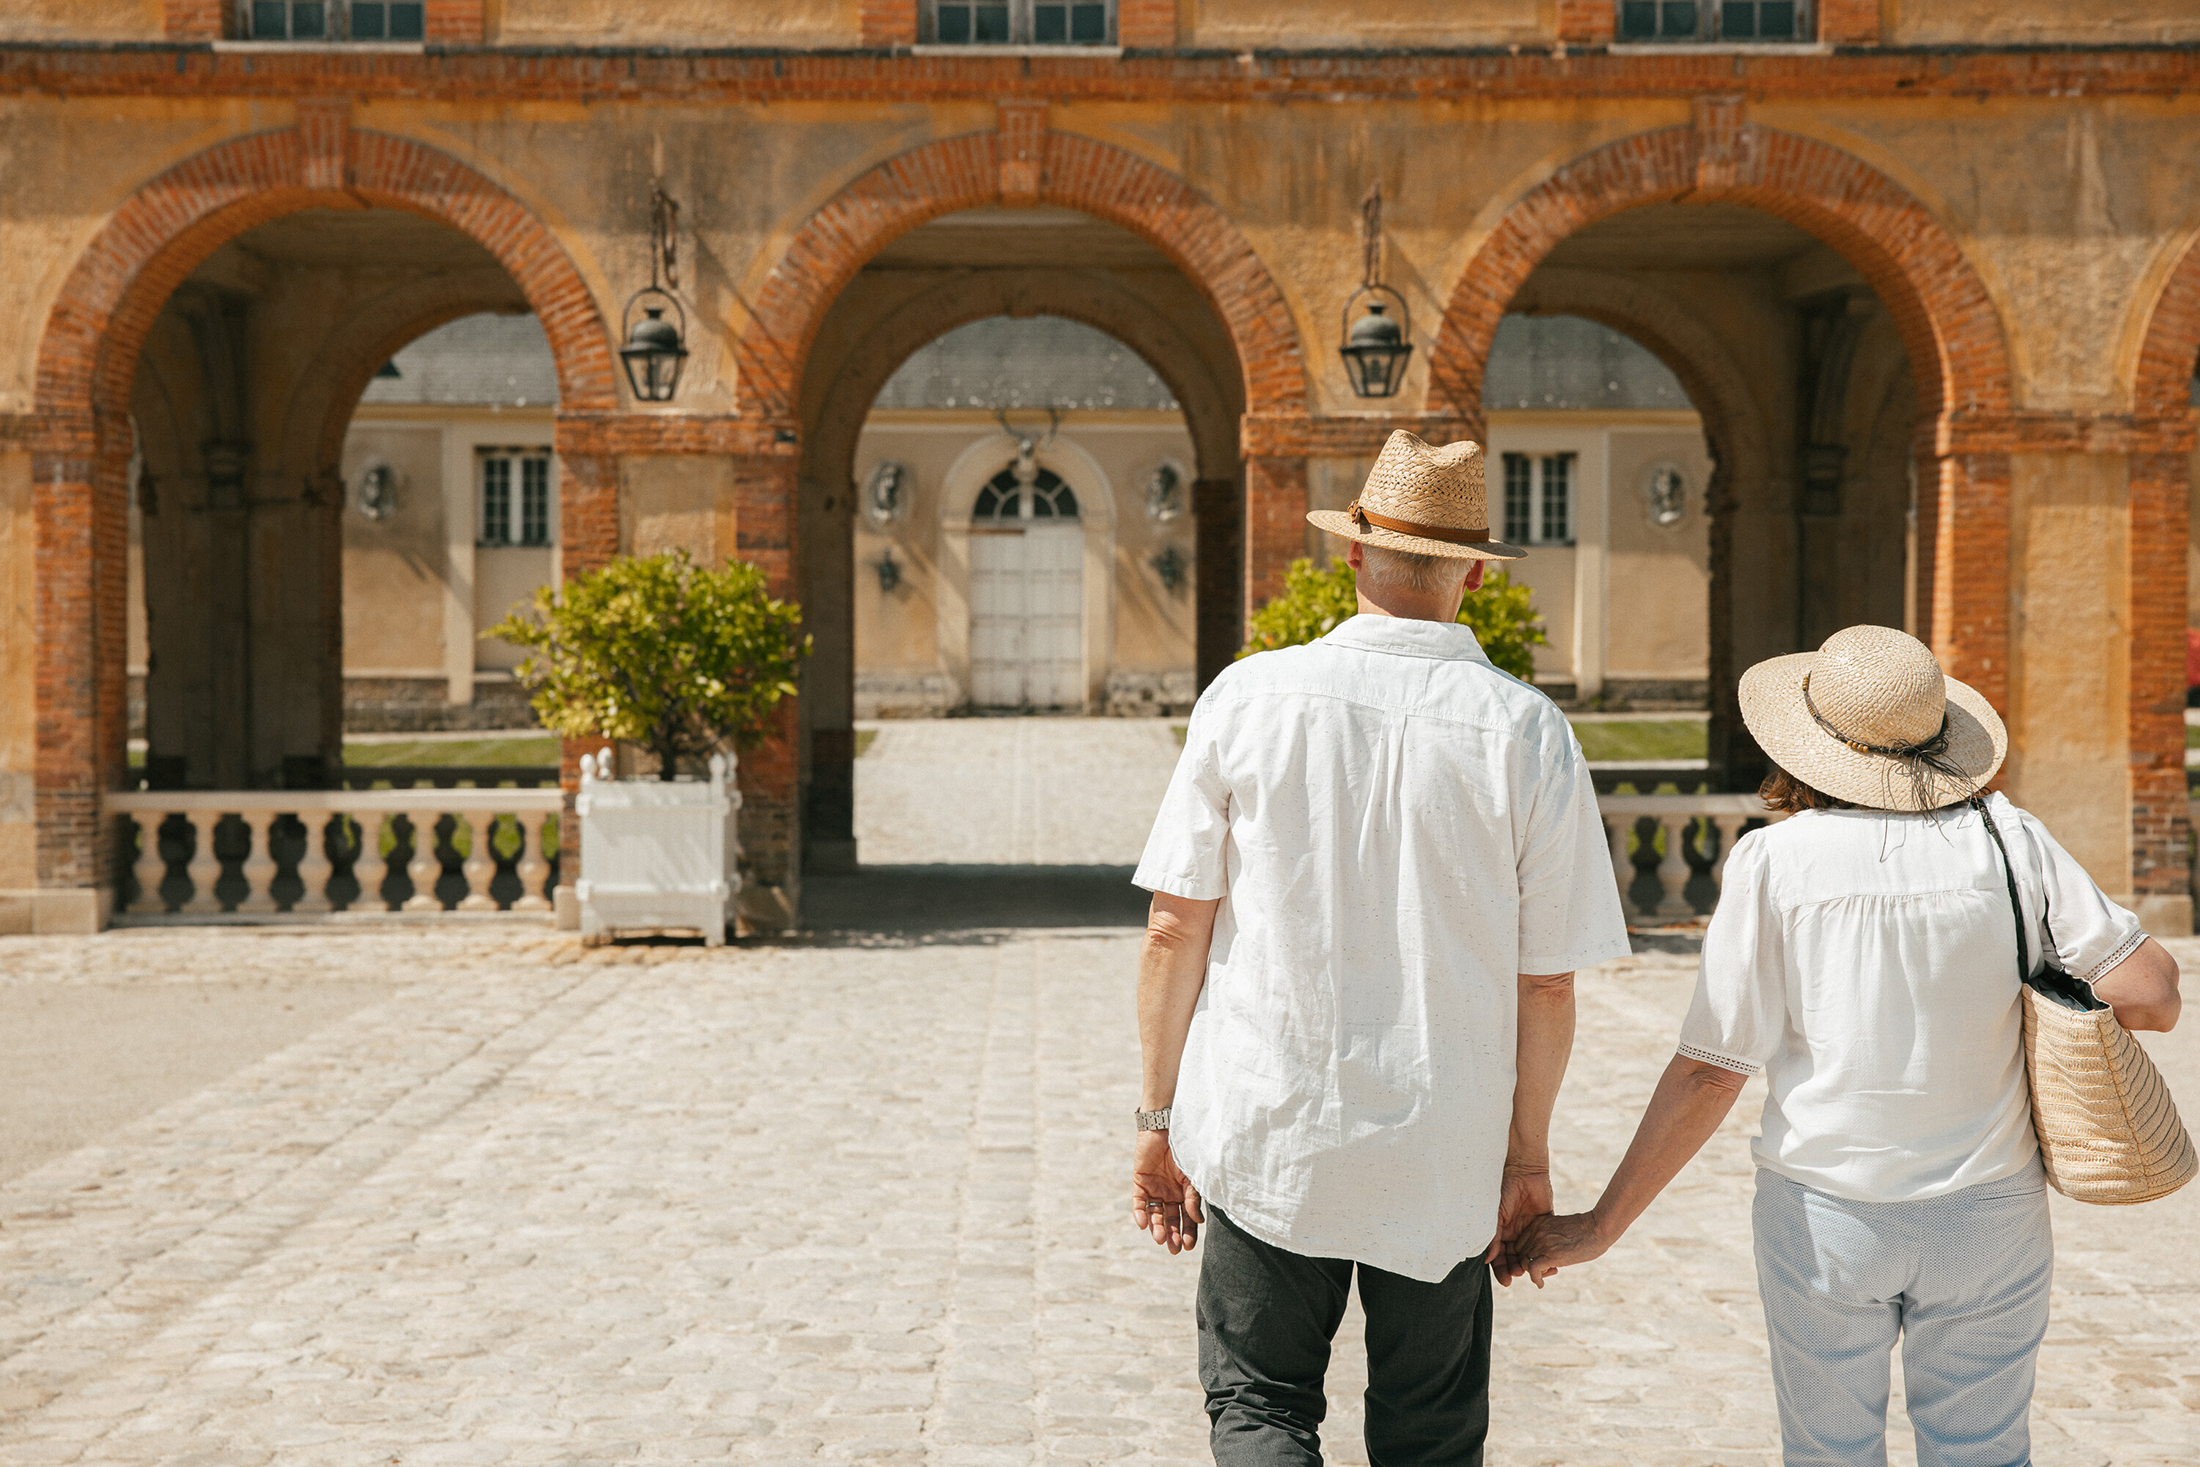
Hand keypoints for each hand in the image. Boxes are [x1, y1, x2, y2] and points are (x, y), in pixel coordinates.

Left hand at [1131, 1129, 1203, 1252]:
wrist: (1166, 1127)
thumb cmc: (1184, 1150)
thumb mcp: (1192, 1176)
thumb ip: (1193, 1197)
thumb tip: (1198, 1220)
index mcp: (1185, 1193)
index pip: (1187, 1218)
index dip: (1188, 1232)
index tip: (1189, 1246)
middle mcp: (1170, 1193)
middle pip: (1171, 1219)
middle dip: (1173, 1234)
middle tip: (1174, 1249)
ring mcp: (1155, 1188)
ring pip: (1155, 1213)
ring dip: (1157, 1227)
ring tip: (1160, 1239)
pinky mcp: (1140, 1182)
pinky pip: (1139, 1202)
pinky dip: (1140, 1213)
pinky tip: (1143, 1224)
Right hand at [1486, 1159, 1553, 1274]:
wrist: (1526, 1171)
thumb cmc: (1506, 1190)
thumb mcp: (1496, 1214)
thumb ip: (1492, 1237)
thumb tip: (1487, 1259)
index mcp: (1500, 1231)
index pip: (1498, 1256)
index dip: (1500, 1269)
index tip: (1506, 1282)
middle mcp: (1514, 1233)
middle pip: (1514, 1258)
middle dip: (1515, 1269)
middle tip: (1520, 1277)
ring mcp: (1529, 1230)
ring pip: (1530, 1253)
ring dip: (1531, 1265)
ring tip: (1534, 1273)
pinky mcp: (1544, 1224)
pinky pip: (1545, 1243)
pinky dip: (1546, 1254)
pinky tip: (1549, 1264)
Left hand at [1499, 1211, 1611, 1287]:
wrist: (1599, 1228)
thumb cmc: (1585, 1229)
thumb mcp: (1559, 1229)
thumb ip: (1548, 1236)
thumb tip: (1545, 1253)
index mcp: (1537, 1223)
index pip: (1520, 1243)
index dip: (1528, 1254)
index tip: (1542, 1260)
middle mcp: (1536, 1231)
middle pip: (1520, 1254)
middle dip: (1530, 1264)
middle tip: (1547, 1269)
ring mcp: (1542, 1242)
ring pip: (1524, 1262)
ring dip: (1534, 1273)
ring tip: (1550, 1273)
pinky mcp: (1551, 1254)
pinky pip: (1532, 1269)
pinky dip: (1535, 1279)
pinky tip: (1541, 1285)